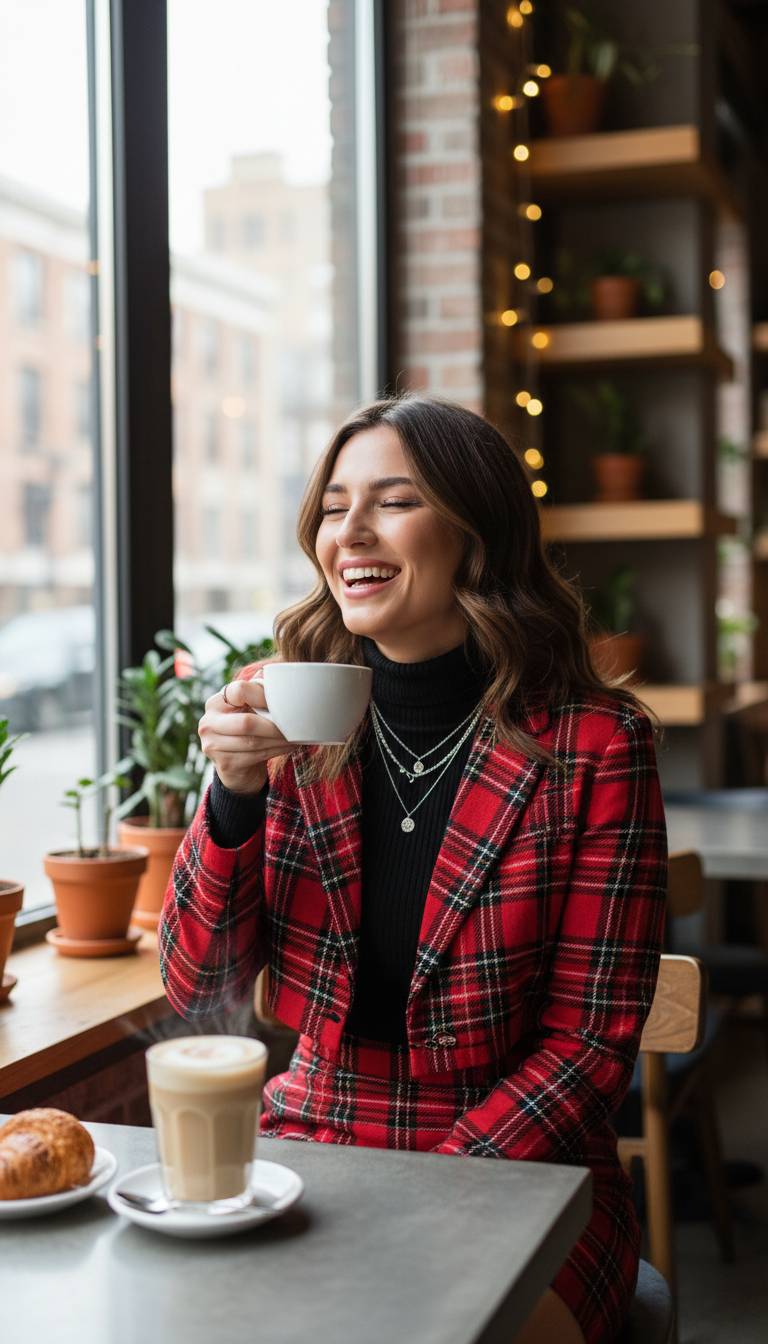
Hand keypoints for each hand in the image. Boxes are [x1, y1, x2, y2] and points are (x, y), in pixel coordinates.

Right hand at [199, 674, 293, 796]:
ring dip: (279, 740)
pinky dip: (276, 751)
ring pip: (253, 741)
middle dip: (274, 726)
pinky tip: (288, 746)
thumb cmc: (248, 729)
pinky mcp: (223, 764)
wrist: (237, 766)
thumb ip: (259, 691)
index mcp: (216, 702)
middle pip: (247, 722)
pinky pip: (255, 756)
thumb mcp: (251, 708)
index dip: (263, 696)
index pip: (239, 691)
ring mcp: (212, 745)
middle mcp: (208, 722)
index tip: (283, 702)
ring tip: (295, 736)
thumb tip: (279, 674)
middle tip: (295, 726)